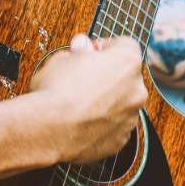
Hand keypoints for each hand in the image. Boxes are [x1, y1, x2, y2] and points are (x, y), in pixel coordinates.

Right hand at [30, 35, 146, 164]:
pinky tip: (81, 122)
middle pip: (126, 76)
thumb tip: (82, 46)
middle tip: (82, 79)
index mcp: (127, 62)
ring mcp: (131, 117)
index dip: (104, 48)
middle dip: (107, 76)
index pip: (124, 45)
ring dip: (106, 100)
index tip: (89, 53)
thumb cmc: (55, 92)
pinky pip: (114, 126)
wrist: (48, 131)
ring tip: (78, 104)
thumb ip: (78, 52)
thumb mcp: (62, 59)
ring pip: (121, 103)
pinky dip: (101, 123)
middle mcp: (136, 89)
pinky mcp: (121, 140)